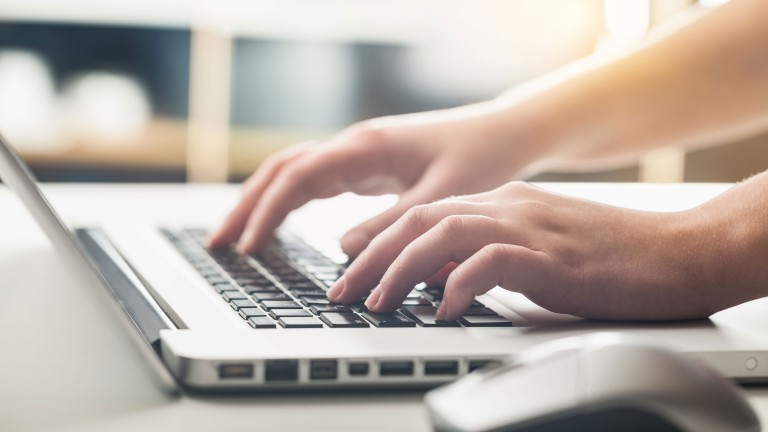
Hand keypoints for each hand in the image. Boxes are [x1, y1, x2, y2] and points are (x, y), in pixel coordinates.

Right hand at [210, 101, 536, 255]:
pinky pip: (314, 180)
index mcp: (365, 147)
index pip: (297, 177)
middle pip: (281, 171)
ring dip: (261, 202)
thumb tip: (345, 250)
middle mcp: (353, 145)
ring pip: (292, 173)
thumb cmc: (479, 158)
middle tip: (220, 243)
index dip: (267, 212)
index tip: (248, 246)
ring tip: (237, 237)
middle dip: (248, 205)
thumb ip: (393, 224)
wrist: (502, 133)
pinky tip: (278, 223)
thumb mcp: (441, 198)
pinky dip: (288, 201)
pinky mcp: (364, 165)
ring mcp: (356, 153)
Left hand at [328, 181, 746, 320]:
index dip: (382, 241)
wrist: (677, 251)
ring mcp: (528, 226)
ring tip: (375, 303)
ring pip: (441, 235)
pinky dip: (458, 284)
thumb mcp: (536, 254)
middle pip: (419, 221)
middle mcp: (508, 206)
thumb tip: (441, 284)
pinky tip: (442, 308)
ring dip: (400, 271)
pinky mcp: (550, 254)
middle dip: (373, 257)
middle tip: (343, 291)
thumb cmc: (610, 259)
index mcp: (503, 203)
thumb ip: (489, 259)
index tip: (353, 269)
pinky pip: (488, 262)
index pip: (425, 215)